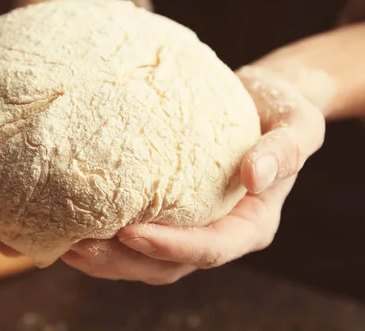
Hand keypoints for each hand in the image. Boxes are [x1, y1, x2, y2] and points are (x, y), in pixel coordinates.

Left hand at [61, 65, 325, 284]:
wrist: (260, 98)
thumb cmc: (280, 108)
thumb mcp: (299, 122)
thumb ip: (286, 149)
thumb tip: (255, 176)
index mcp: (251, 224)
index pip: (211, 249)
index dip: (171, 247)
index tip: (130, 232)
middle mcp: (219, 233)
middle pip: (168, 266)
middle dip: (122, 262)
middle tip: (78, 247)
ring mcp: (191, 226)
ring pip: (145, 260)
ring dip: (106, 258)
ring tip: (65, 244)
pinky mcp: (169, 212)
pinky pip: (135, 235)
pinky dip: (106, 236)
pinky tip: (74, 222)